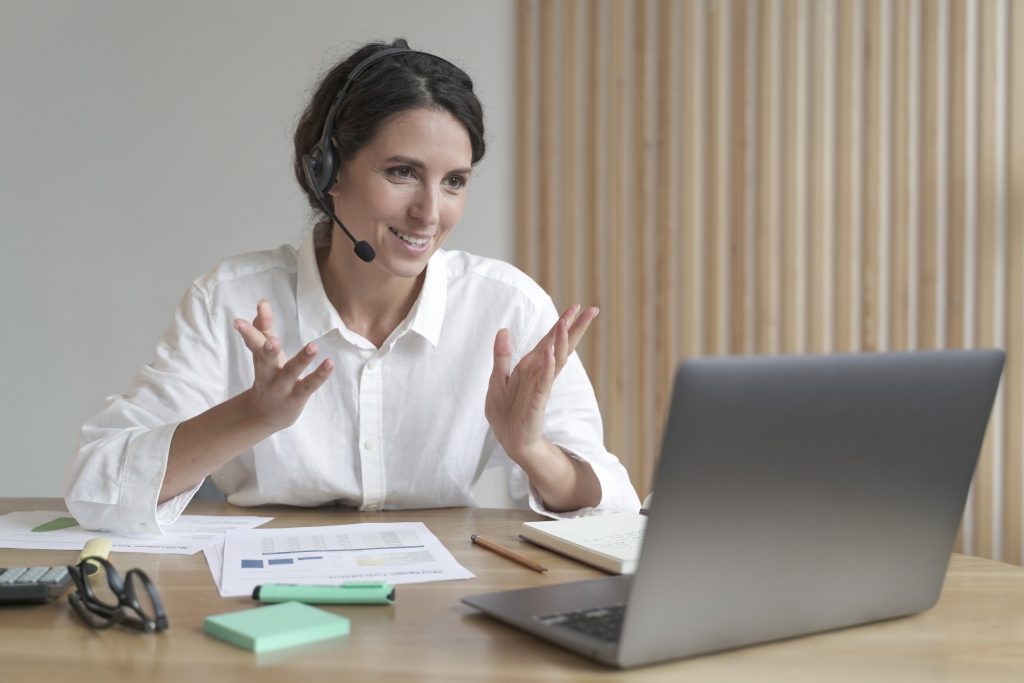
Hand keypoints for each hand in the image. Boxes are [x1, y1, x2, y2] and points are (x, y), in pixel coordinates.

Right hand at [233, 299, 333, 431]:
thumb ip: (263, 329)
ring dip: (301, 360)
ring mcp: (282, 387)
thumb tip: (262, 304)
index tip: (245, 316)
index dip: (250, 329)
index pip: (255, 342)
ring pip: (290, 373)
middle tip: (272, 341)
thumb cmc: (268, 375)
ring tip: (313, 346)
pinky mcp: (297, 397)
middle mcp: (267, 373)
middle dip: (267, 350)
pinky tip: (330, 363)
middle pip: (265, 360)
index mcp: (259, 359)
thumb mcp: (263, 354)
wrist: (265, 414)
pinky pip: (309, 386)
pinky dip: (320, 375)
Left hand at [484, 304, 598, 462]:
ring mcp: (541, 385)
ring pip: (555, 359)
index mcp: (531, 366)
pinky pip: (544, 381)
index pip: (550, 340)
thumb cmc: (506, 411)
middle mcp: (540, 372)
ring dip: (561, 341)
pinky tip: (552, 353)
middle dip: (574, 327)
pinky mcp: (537, 401)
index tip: (577, 307)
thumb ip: (502, 355)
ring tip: (565, 322)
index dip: (563, 323)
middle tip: (591, 310)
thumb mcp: (497, 379)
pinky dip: (548, 367)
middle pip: (561, 345)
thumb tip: (503, 329)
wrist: (510, 440)